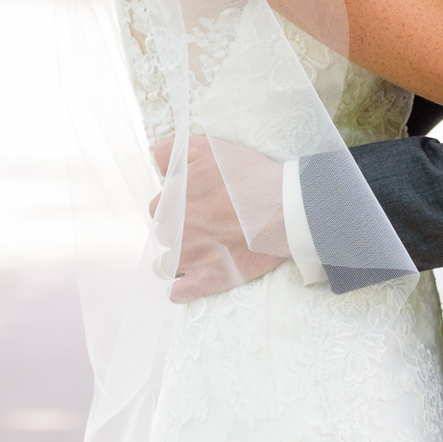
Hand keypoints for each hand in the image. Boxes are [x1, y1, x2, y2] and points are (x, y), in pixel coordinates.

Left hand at [150, 136, 288, 302]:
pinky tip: (194, 278)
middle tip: (206, 225)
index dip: (176, 207)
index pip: (158, 208)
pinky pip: (179, 293)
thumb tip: (157, 159)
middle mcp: (176, 231)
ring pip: (167, 265)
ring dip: (179, 259)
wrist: (285, 207)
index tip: (195, 206)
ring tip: (202, 252)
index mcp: (173, 201)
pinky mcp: (209, 279)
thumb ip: (175, 151)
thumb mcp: (210, 148)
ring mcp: (191, 258)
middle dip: (180, 231)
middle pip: (165, 235)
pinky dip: (182, 288)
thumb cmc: (251, 176)